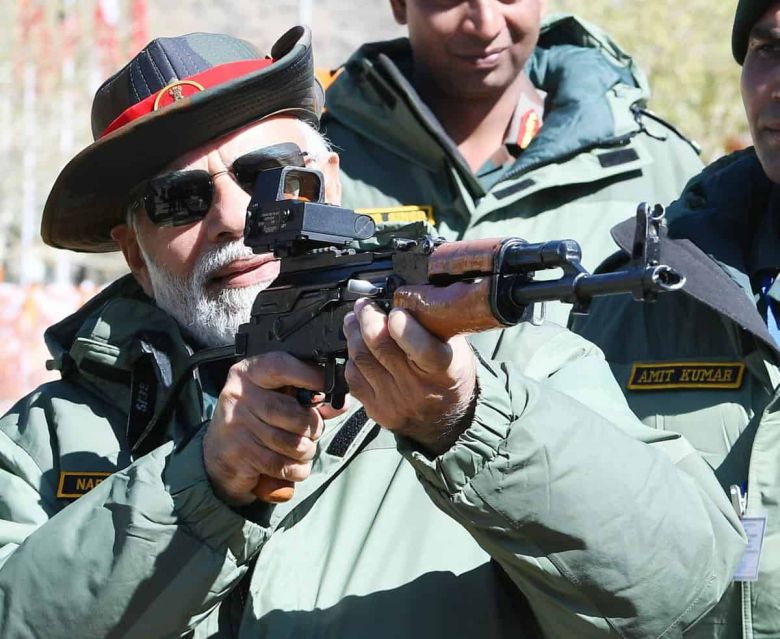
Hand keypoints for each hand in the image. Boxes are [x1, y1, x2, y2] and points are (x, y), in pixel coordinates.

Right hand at [203, 352, 345, 504]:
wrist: (217, 453)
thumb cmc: (254, 419)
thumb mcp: (277, 398)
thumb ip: (308, 398)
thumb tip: (341, 403)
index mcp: (249, 373)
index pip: (282, 367)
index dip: (311, 376)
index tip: (329, 385)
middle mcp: (239, 395)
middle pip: (294, 413)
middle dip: (313, 426)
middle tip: (312, 430)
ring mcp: (237, 425)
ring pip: (293, 443)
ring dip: (307, 450)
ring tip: (302, 447)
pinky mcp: (240, 454)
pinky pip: (284, 465)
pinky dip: (297, 469)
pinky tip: (293, 464)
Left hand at [343, 298, 476, 454]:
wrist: (446, 420)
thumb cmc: (450, 376)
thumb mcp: (456, 348)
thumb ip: (434, 325)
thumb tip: (407, 297)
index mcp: (443, 370)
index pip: (421, 348)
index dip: (403, 327)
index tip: (395, 311)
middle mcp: (417, 388)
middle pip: (381, 348)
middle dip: (368, 318)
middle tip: (365, 305)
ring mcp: (394, 400)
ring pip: (362, 359)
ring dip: (354, 334)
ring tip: (355, 320)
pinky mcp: (376, 409)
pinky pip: (353, 378)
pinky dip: (352, 358)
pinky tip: (357, 347)